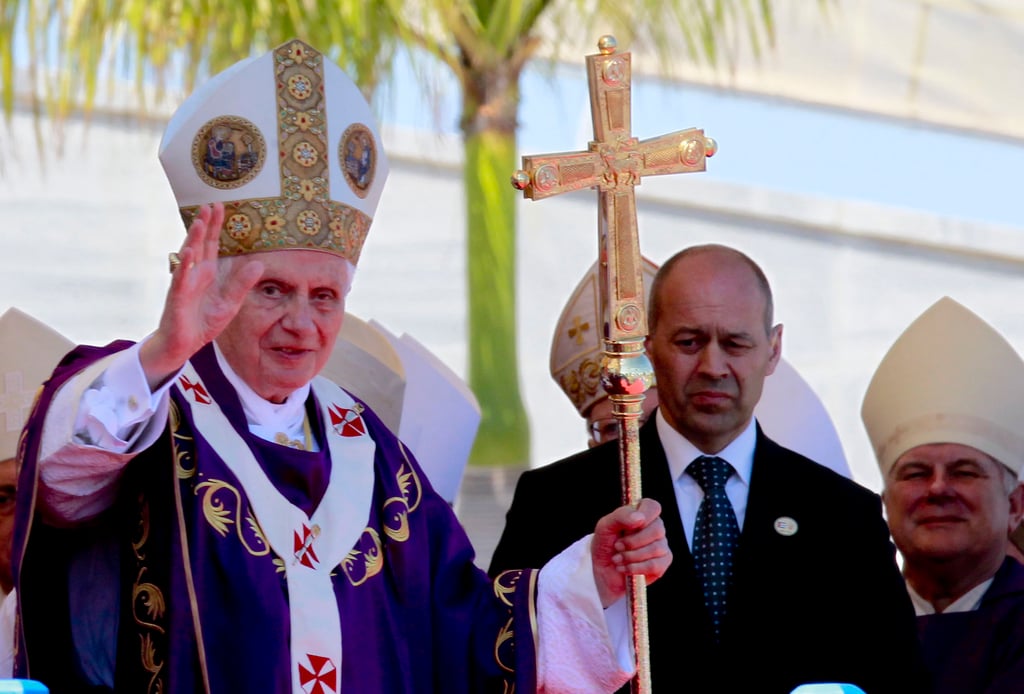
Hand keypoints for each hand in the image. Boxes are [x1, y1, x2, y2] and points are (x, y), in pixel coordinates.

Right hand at [139, 203, 264, 387]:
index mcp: (207, 273)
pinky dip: (185, 266)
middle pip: (200, 244)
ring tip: (199, 222)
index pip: (212, 244)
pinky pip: (181, 279)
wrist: (184, 344)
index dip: (215, 226)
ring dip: (193, 239)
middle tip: (209, 205)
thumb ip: (242, 284)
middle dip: (204, 225)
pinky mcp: (178, 297)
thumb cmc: (204, 322)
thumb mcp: (230, 303)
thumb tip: (259, 264)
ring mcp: (184, 283)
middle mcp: (194, 273)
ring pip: (189, 257)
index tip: (219, 205)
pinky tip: (189, 252)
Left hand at [591, 498, 670, 607]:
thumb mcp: (605, 527)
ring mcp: (661, 545)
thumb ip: (620, 517)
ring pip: (655, 549)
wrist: (603, 570)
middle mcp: (654, 527)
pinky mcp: (662, 564)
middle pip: (657, 529)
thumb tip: (639, 518)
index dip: (645, 514)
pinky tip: (624, 568)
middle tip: (617, 546)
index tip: (633, 524)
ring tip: (617, 559)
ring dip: (631, 556)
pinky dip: (636, 568)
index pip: (653, 507)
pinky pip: (655, 565)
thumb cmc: (605, 544)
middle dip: (633, 541)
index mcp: (642, 513)